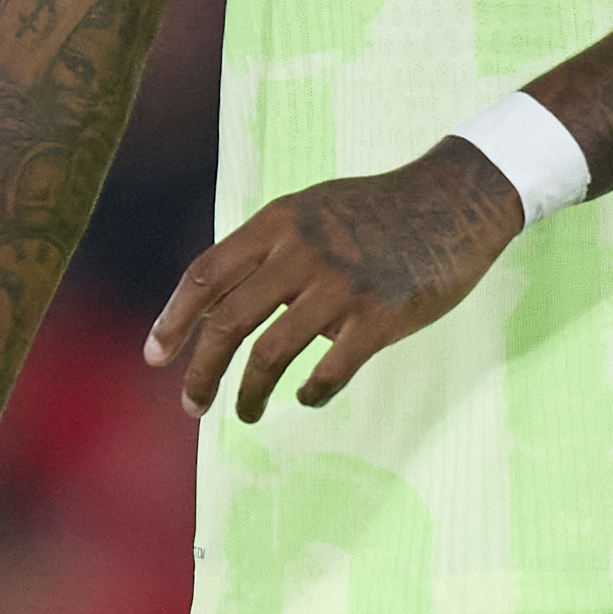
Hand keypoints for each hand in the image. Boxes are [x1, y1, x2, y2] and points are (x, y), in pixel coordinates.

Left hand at [145, 144, 523, 421]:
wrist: (456, 199)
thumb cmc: (379, 209)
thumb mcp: (312, 208)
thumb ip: (268, 247)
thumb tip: (220, 302)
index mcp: (278, 222)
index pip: (205, 276)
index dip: (173, 321)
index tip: (156, 357)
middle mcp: (302, 252)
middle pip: (227, 324)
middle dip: (200, 373)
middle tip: (192, 406)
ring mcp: (341, 286)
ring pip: (270, 355)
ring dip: (248, 395)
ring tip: (247, 414)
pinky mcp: (380, 316)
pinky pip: (330, 372)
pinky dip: (310, 394)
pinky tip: (306, 398)